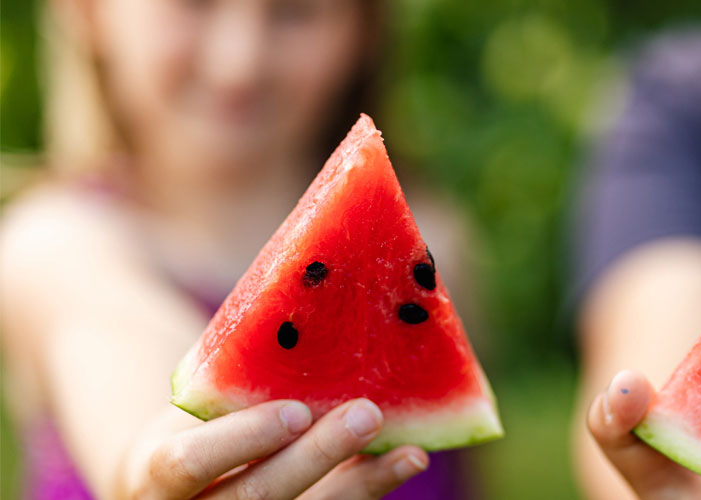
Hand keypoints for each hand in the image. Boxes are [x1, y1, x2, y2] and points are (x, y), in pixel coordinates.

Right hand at [120, 399, 427, 498]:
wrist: (176, 483)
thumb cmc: (195, 423)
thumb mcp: (196, 399)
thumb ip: (233, 373)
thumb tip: (310, 293)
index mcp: (156, 477)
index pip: (188, 463)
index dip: (243, 441)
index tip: (296, 411)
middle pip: (257, 496)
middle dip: (316, 456)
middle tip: (366, 414)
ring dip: (361, 484)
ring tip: (409, 452)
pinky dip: (370, 488)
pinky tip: (407, 459)